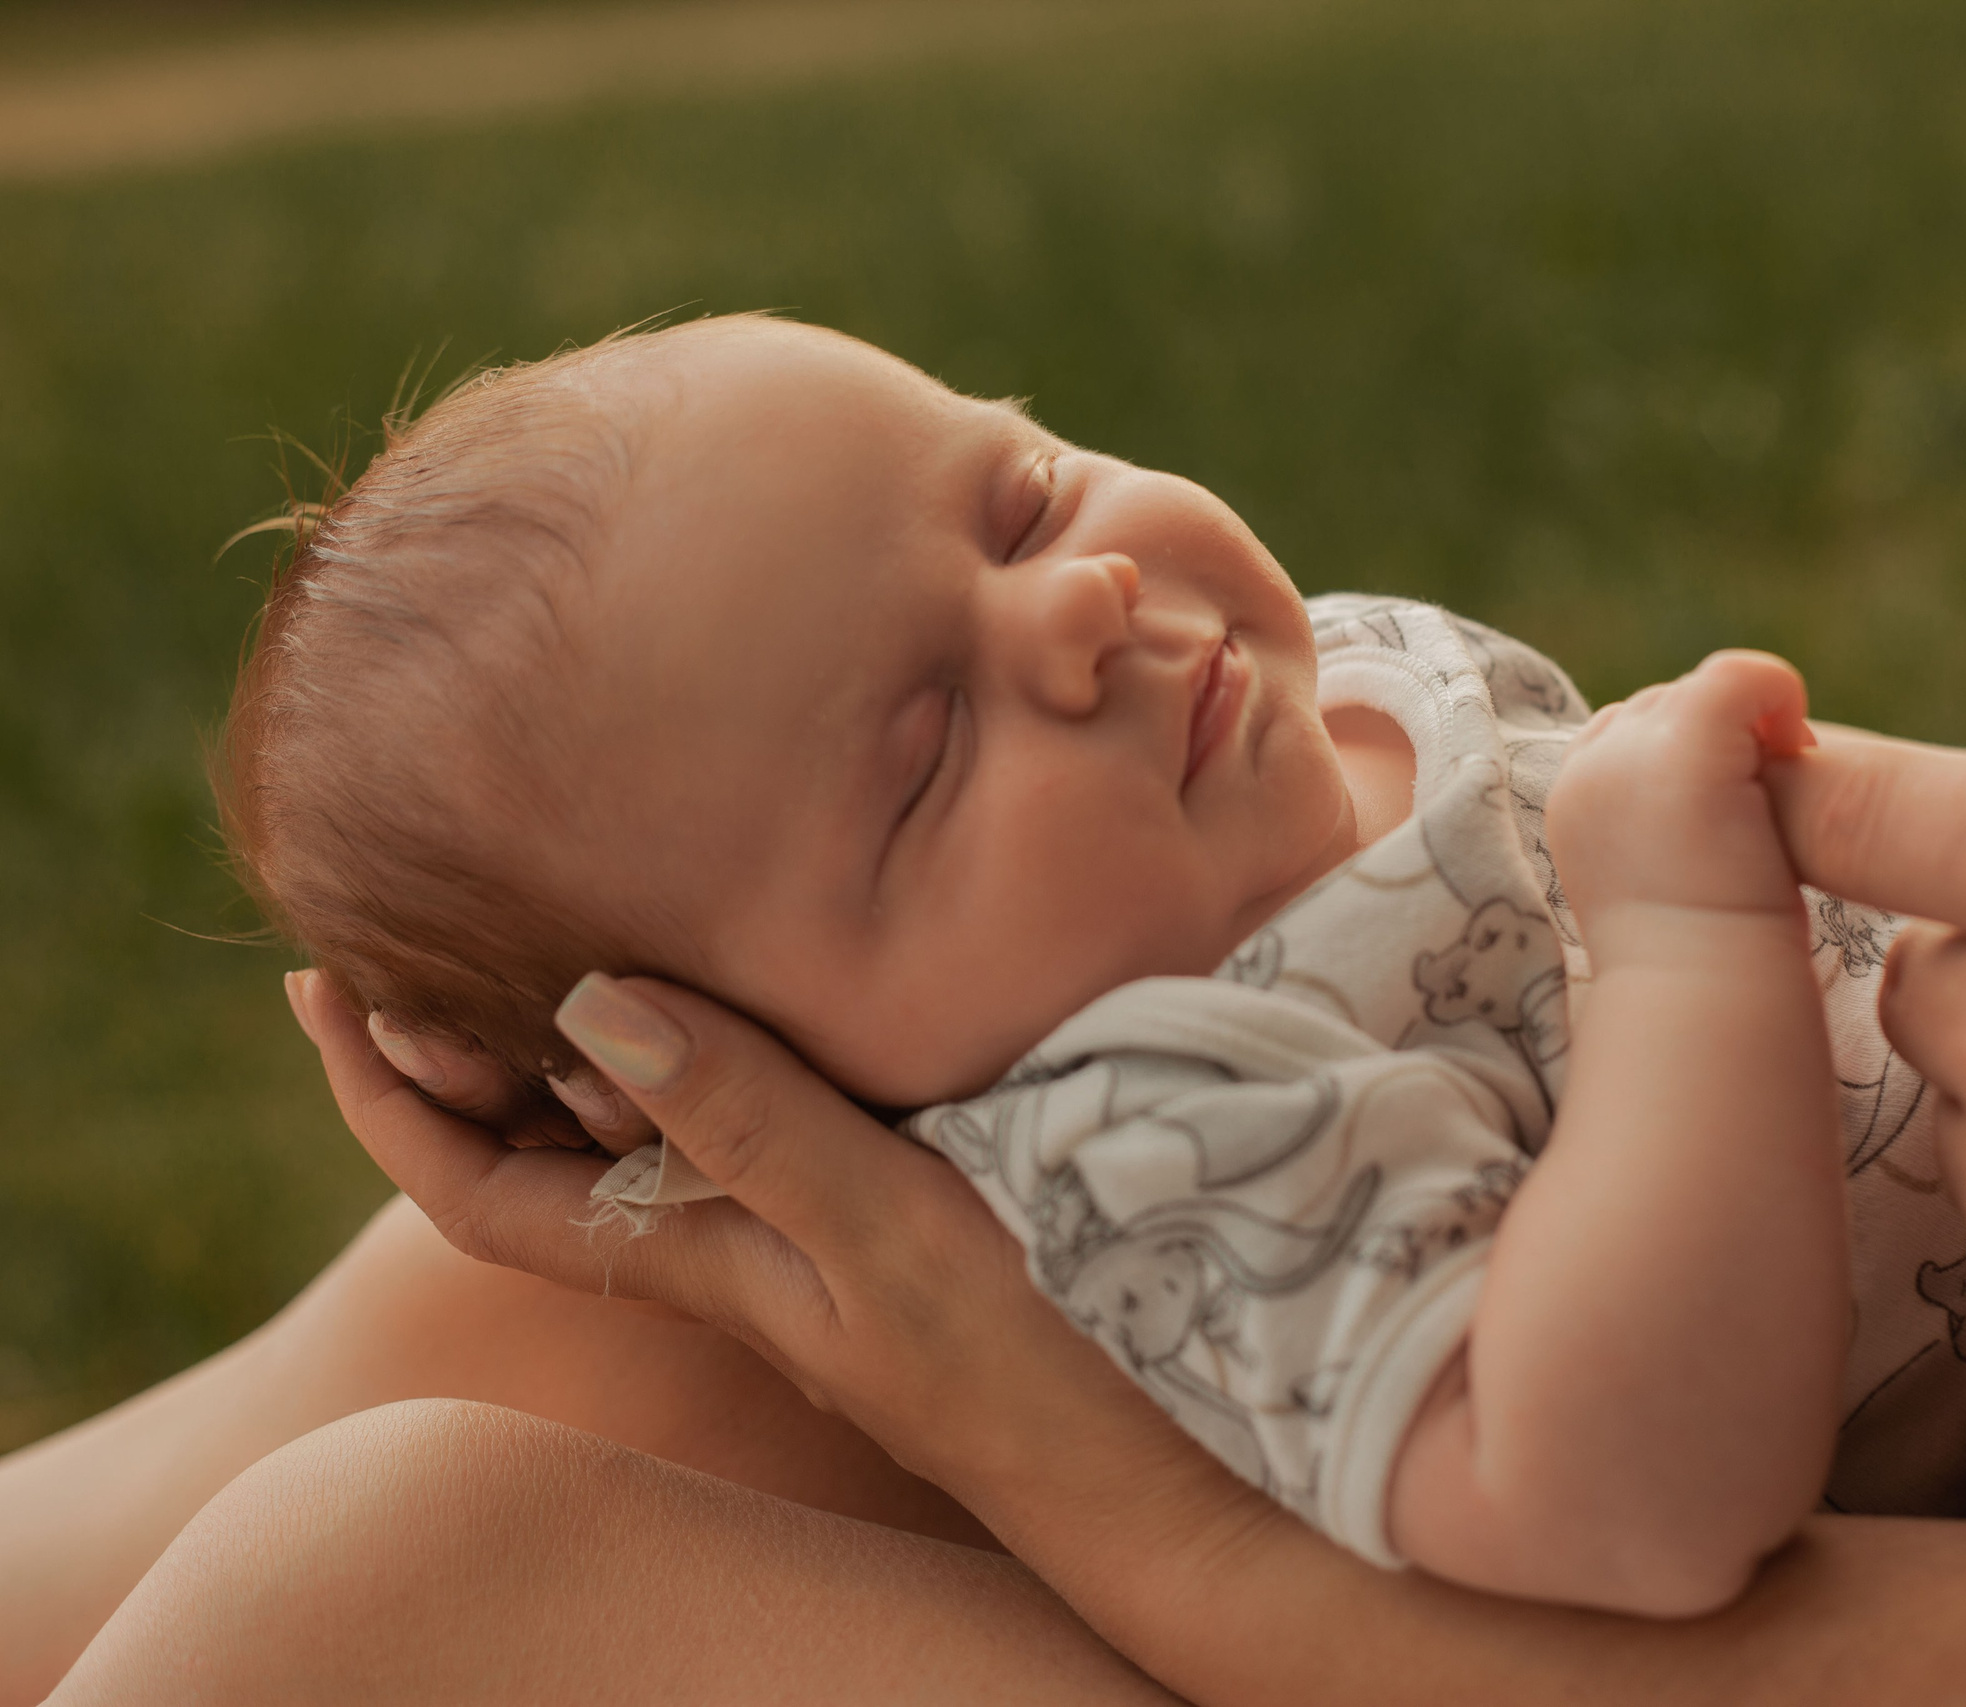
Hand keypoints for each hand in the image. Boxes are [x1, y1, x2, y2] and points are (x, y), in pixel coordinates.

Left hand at [283, 969, 1199, 1526]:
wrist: (1138, 1454)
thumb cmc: (1021, 1359)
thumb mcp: (881, 1232)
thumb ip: (748, 1118)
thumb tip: (585, 1004)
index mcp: (690, 1256)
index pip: (475, 1187)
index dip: (383, 1095)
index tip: (328, 984)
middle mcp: (721, 1239)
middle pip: (536, 1145)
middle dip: (454, 1041)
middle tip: (414, 916)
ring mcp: (793, 1223)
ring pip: (633, 1121)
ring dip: (565, 1029)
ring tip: (535, 916)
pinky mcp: (870, 1197)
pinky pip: (732, 1107)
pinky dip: (691, 1034)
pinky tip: (722, 979)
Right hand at [1547, 651, 1814, 949]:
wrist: (1703, 996)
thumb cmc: (1701, 962)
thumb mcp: (1663, 882)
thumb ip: (1667, 823)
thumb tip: (1724, 784)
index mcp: (1574, 800)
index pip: (1629, 732)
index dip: (1690, 758)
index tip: (1731, 817)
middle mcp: (1588, 767)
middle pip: (1666, 705)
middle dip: (1724, 742)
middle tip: (1765, 809)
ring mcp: (1632, 752)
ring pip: (1702, 691)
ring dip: (1751, 730)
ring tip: (1780, 796)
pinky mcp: (1686, 743)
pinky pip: (1741, 676)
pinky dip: (1781, 696)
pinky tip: (1801, 749)